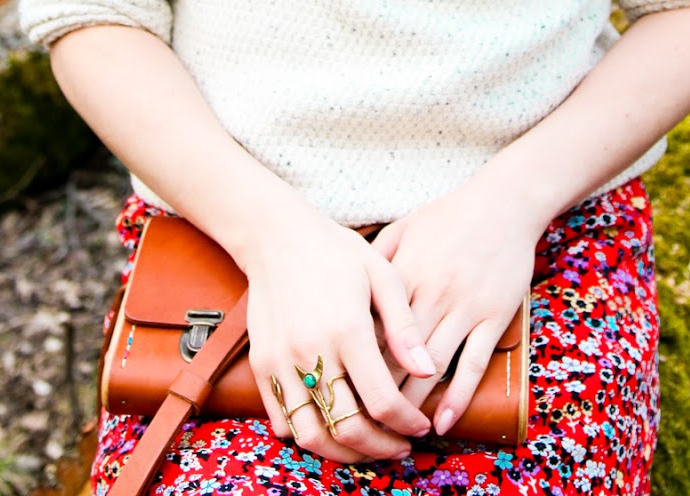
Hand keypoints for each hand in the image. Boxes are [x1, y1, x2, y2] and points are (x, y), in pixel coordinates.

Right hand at [243, 200, 435, 462]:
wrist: (276, 236)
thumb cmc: (335, 251)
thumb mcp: (381, 275)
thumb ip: (404, 327)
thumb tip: (429, 371)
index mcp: (348, 329)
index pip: (382, 400)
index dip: (406, 424)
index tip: (420, 428)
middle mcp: (311, 351)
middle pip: (348, 428)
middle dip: (380, 448)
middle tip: (399, 447)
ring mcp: (281, 362)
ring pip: (311, 436)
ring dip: (343, 454)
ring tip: (366, 446)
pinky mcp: (261, 365)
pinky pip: (282, 421)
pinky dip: (306, 435)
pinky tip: (330, 426)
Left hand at [371, 178, 539, 435]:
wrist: (505, 203)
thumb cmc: (450, 215)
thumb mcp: (405, 227)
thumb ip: (377, 258)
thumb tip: (348, 291)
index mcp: (405, 271)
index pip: (372, 325)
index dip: (354, 359)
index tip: (339, 387)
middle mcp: (433, 293)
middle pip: (397, 354)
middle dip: (377, 392)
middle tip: (360, 424)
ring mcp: (465, 307)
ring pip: (431, 366)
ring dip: (413, 404)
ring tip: (396, 433)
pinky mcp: (494, 318)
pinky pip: (473, 364)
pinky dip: (457, 397)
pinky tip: (443, 422)